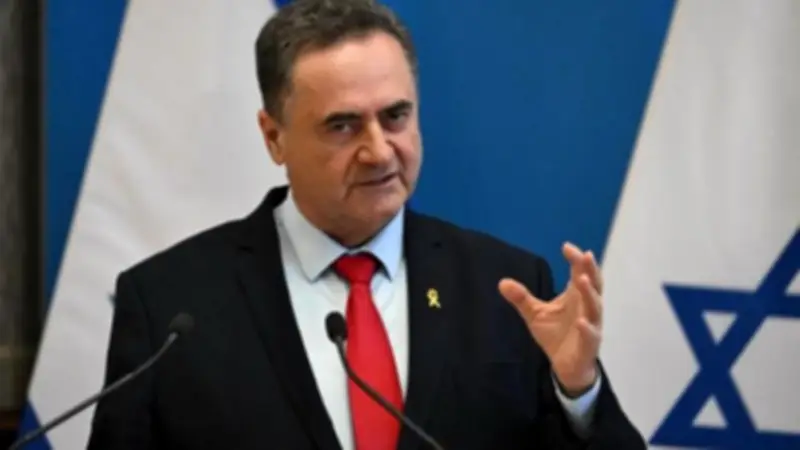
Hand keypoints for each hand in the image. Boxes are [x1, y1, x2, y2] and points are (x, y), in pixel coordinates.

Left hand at [498, 242, 602, 395]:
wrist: (567, 366)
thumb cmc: (556, 335)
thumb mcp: (535, 314)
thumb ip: (522, 298)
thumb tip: (502, 282)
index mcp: (576, 296)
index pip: (580, 272)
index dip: (576, 259)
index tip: (566, 246)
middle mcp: (587, 307)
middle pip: (593, 284)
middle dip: (590, 269)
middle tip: (585, 255)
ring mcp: (591, 325)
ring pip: (594, 307)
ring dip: (589, 293)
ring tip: (582, 279)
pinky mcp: (589, 345)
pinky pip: (590, 334)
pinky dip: (587, 328)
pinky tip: (582, 321)